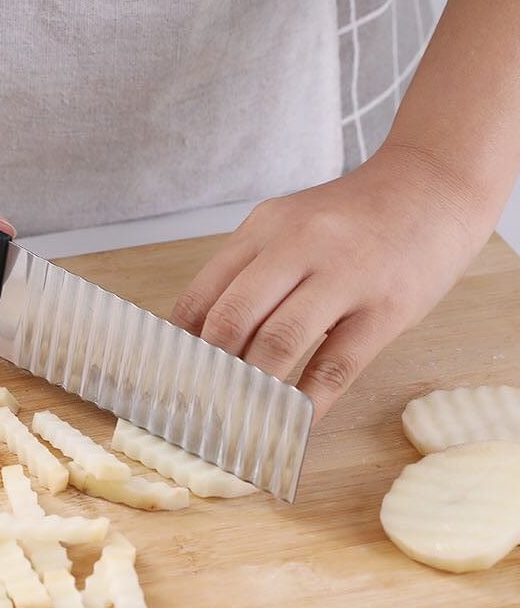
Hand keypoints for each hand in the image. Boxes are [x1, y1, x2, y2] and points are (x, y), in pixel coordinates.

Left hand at [171, 146, 491, 419]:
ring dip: (253, 390)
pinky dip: (309, 401)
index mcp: (262, 229)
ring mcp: (343, 275)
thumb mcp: (289, 226)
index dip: (180, 349)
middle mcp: (296, 246)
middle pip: (231, 320)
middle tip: (204, 408)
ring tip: (241, 421)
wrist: (433, 185)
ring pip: (278, 343)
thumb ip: (248, 272)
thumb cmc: (353, 218)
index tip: (173, 382)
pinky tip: (295, 422)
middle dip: (210, 373)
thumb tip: (205, 340)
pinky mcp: (385, 306)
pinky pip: (336, 364)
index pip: (201, 296)